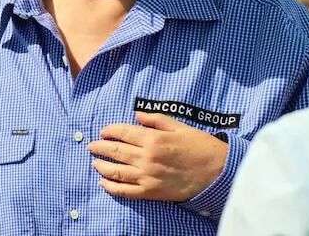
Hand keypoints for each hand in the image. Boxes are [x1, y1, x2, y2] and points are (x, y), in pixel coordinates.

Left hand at [87, 111, 228, 201]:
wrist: (217, 172)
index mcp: (153, 139)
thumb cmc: (199, 146)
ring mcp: (148, 176)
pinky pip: (126, 191)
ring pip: (116, 171)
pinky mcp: (151, 192)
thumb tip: (136, 115)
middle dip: (100, 147)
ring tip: (95, 163)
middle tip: (92, 146)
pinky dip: (112, 187)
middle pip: (116, 151)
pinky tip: (104, 183)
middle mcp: (147, 157)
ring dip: (102, 166)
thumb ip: (155, 119)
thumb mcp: (179, 126)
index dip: (109, 131)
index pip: (123, 132)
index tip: (103, 131)